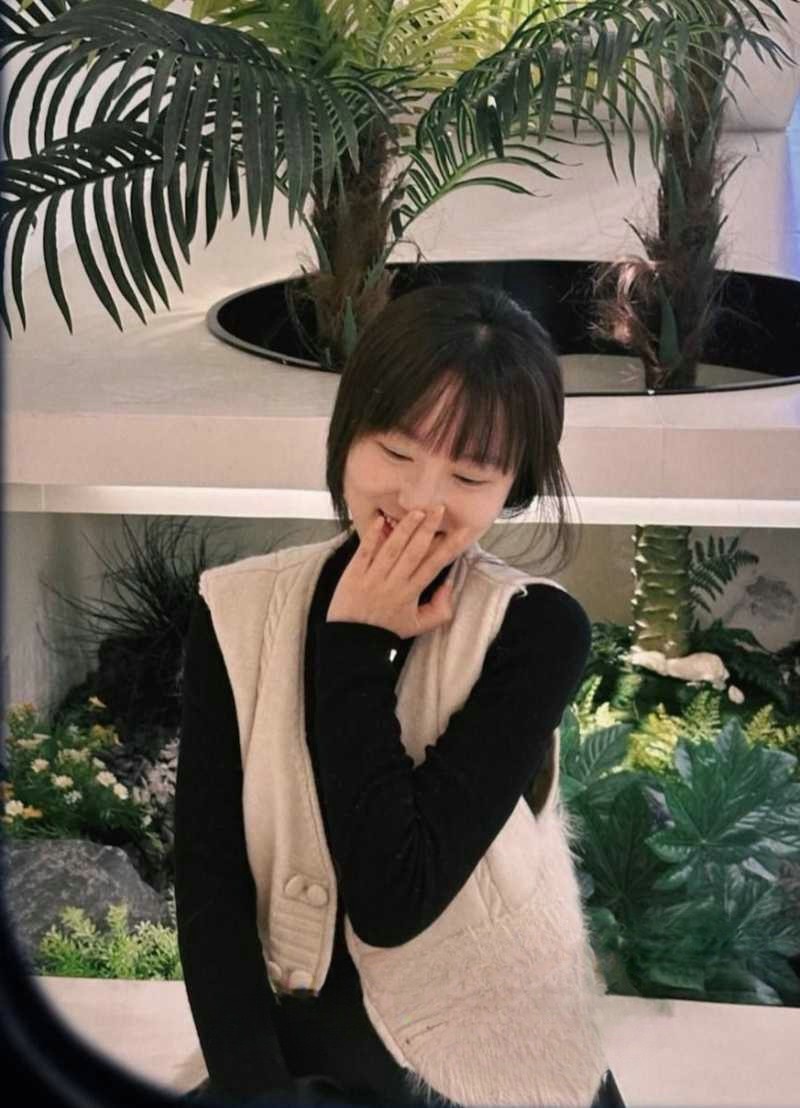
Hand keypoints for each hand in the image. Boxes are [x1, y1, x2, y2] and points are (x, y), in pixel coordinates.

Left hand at [327, 507, 465, 639]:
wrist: (352, 640)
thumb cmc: (386, 630)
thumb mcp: (419, 626)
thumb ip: (440, 609)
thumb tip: (449, 585)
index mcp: (411, 592)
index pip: (434, 565)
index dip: (450, 547)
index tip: (463, 531)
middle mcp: (395, 583)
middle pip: (415, 551)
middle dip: (428, 529)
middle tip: (438, 509)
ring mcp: (373, 577)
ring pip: (392, 548)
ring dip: (405, 528)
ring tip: (417, 512)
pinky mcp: (354, 574)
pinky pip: (365, 552)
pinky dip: (373, 536)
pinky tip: (382, 520)